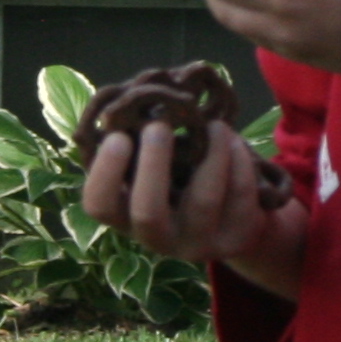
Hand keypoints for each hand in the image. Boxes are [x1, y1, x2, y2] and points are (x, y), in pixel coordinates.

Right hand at [82, 116, 306, 301]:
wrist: (228, 219)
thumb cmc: (179, 181)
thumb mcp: (154, 168)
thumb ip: (141, 144)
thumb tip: (138, 99)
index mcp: (127, 217)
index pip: (100, 206)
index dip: (105, 172)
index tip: (119, 135)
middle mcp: (159, 238)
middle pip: (148, 212)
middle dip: (152, 165)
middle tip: (158, 125)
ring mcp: (199, 242)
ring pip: (204, 201)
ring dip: (211, 156)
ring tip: (215, 125)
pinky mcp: (236, 237)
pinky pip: (240, 197)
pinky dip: (239, 163)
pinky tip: (233, 141)